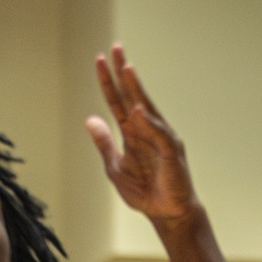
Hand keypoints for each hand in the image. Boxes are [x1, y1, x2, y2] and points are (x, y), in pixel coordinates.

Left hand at [85, 45, 200, 227]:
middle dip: (123, 73)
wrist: (166, 213)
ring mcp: (161, 138)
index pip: (118, 101)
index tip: (99, 60)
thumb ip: (104, 143)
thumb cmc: (145, 190)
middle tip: (115, 48)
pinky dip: (149, 123)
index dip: (108, 82)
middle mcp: (147, 129)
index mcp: (132, 132)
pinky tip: (138, 111)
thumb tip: (90, 119)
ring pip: (147, 108)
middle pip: (133, 96)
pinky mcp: (171, 152)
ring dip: (136, 89)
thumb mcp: (115, 167)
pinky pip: (159, 134)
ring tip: (126, 69)